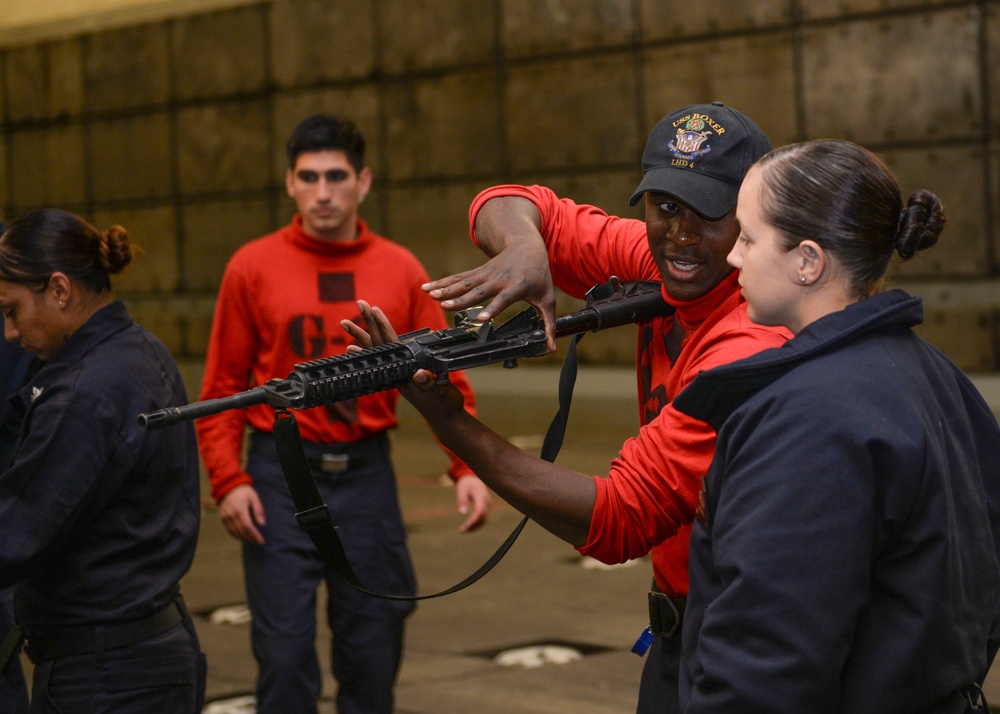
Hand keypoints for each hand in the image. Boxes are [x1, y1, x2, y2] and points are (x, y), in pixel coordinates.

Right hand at [218, 484, 265, 544]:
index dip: (255, 535)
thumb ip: (258, 510)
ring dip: (243, 538)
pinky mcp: (222, 518)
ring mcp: (226, 517)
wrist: (228, 486)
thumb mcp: (254, 497)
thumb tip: (262, 524)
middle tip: (258, 542)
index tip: (261, 541)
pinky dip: (235, 535)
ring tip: (251, 540)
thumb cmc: (243, 491)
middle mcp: (232, 515)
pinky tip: (242, 537)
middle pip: (241, 531)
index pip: (248, 527)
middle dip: (250, 538)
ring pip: (234, 532)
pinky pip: (229, 530)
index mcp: (240, 510)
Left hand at [341, 300, 465, 415]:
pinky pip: (380, 359)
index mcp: (403, 371)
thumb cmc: (445, 405)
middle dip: (367, 322)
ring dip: (361, 334)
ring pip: (375, 349)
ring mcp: (396, 372)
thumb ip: (429, 383)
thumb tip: (419, 374)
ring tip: (345, 322)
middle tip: (359, 303)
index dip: (382, 325)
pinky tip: (352, 347)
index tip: (374, 309)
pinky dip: (366, 351)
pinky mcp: (399, 375)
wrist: (445, 419)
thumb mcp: (440, 393)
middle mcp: (395, 370)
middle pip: (377, 342)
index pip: (390, 343)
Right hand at [421, 196, 558, 350]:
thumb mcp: (548, 298)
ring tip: (431, 295)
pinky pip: (458, 279)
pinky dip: (442, 283)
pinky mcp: (477, 273)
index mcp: (517, 287)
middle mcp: (499, 280)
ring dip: (446, 289)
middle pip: (478, 291)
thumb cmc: (539, 275)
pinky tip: (427, 288)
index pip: (503, 299)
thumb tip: (551, 347)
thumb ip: (549, 323)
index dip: (493, 308)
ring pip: (463, 283)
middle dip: (461, 299)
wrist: (527, 245)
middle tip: (445, 306)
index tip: (482, 318)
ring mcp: (486, 275)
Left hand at [455, 474, 490, 532]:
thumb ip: (462, 500)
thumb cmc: (467, 484)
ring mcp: (488, 505)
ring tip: (463, 530)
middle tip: (461, 530)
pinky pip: (484, 518)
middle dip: (473, 525)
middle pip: (483, 517)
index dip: (473, 521)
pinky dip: (477, 524)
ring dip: (475, 526)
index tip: (464, 527)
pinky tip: (468, 527)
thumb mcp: (462, 489)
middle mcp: (487, 502)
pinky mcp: (487, 508)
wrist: (475, 479)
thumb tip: (462, 513)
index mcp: (481, 496)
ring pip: (484, 519)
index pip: (479, 512)